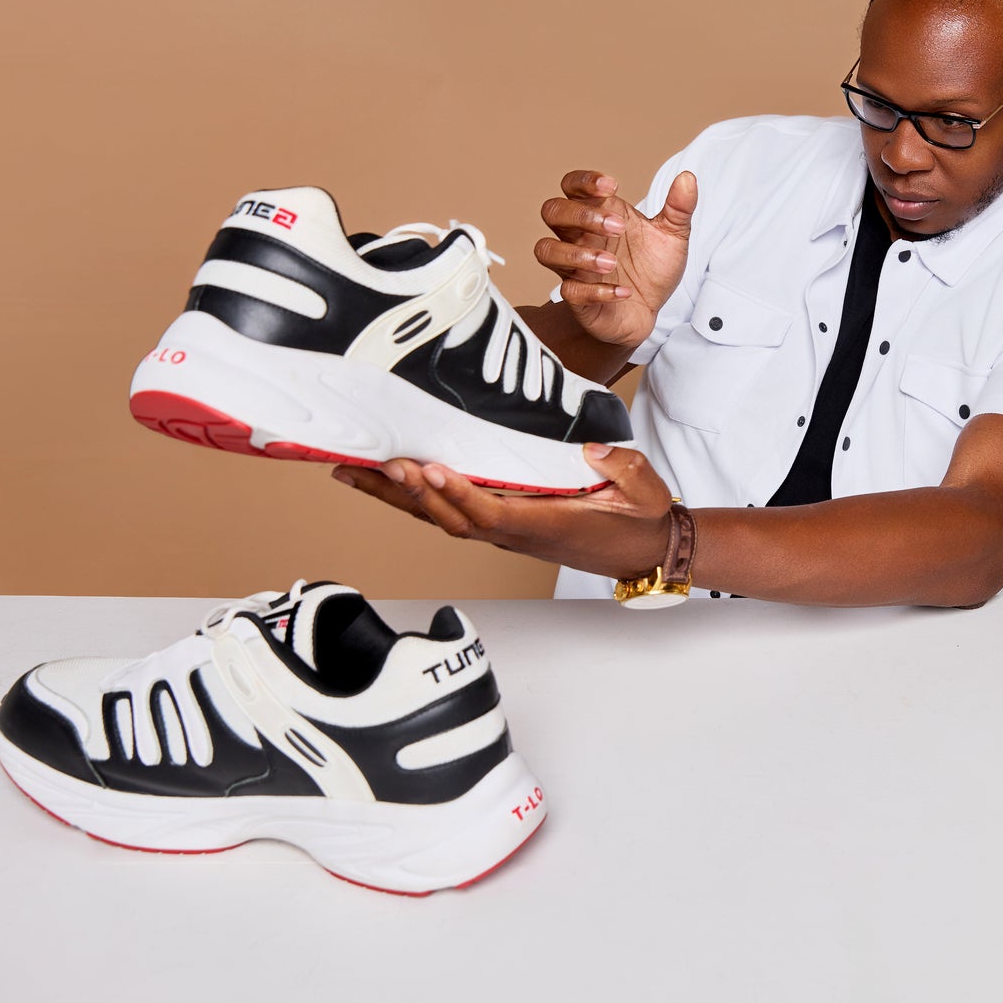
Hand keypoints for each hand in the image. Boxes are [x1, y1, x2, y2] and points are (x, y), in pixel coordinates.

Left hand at [332, 444, 673, 578]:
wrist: (643, 551)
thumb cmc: (639, 521)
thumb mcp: (646, 492)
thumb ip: (623, 469)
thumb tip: (593, 451)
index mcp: (549, 523)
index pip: (494, 512)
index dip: (459, 494)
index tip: (431, 470)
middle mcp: (519, 533)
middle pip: (451, 520)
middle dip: (407, 495)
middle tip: (370, 466)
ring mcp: (509, 532)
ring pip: (444, 520)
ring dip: (398, 499)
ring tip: (355, 472)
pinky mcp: (505, 526)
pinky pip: (454, 516)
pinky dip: (418, 501)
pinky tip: (392, 483)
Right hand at [535, 169, 697, 349]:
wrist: (649, 312)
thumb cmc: (651, 269)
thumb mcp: (672, 237)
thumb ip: (679, 209)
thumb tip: (688, 178)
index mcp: (598, 214)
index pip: (572, 186)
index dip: (584, 181)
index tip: (612, 186)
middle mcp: (579, 237)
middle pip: (553, 212)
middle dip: (581, 215)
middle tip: (618, 228)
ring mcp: (574, 268)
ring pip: (547, 250)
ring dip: (577, 254)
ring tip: (611, 263)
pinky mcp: (577, 299)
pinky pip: (570, 292)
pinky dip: (596, 291)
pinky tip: (623, 292)